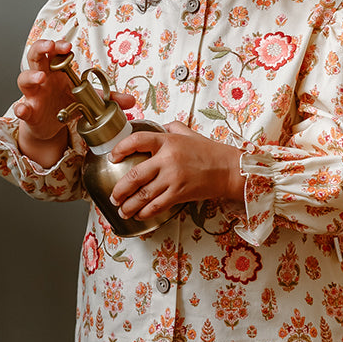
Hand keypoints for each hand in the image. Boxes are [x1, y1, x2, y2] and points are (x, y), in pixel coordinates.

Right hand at [14, 39, 133, 166]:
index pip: (54, 51)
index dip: (58, 46)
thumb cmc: (64, 102)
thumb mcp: (86, 98)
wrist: (50, 125)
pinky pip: (21, 108)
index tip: (67, 46)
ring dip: (31, 76)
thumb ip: (106, 98)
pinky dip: (20, 108)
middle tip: (49, 47)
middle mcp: (42, 78)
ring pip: (24, 79)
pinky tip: (23, 108)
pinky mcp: (29, 111)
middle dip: (40, 49)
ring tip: (40, 77)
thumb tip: (131, 100)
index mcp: (56, 70)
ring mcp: (33, 94)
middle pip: (35, 57)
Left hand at [110, 121, 243, 220]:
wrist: (230, 169)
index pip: (137, 141)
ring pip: (143, 195)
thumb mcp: (189, 134)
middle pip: (135, 176)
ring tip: (122, 210)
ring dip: (129, 205)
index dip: (121, 149)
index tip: (113, 157)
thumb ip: (172, 129)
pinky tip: (139, 214)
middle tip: (113, 196)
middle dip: (120, 189)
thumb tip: (159, 127)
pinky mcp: (180, 194)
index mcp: (167, 142)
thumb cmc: (210, 152)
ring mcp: (173, 179)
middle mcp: (168, 160)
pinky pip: (157, 206)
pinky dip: (145, 212)